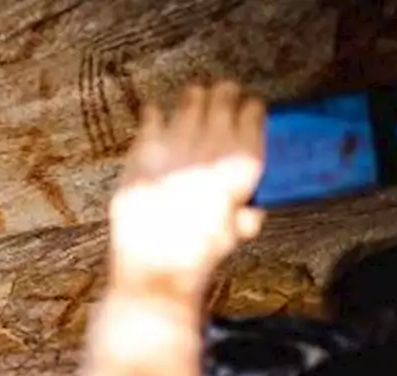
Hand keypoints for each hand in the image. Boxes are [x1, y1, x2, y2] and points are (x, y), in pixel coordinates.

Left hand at [111, 81, 266, 283]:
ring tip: (193, 94)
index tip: (247, 106)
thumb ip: (247, 214)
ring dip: (192, 97)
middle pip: (222, 102)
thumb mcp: (236, 233)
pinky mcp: (143, 153)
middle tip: (222, 90)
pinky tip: (154, 111)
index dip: (250, 108)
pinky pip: (151, 120)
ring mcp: (176, 148)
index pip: (253, 116)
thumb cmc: (200, 254)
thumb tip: (253, 209)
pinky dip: (154, 114)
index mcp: (243, 165)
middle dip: (223, 93)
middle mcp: (213, 149)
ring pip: (188, 104)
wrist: (158, 265)